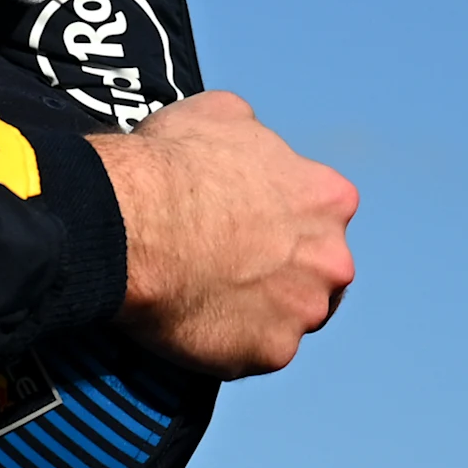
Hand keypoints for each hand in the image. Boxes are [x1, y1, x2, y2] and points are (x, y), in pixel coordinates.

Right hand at [97, 92, 357, 375]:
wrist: (135, 225)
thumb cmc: (173, 164)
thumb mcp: (222, 114)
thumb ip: (256, 136)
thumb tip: (251, 140)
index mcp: (330, 199)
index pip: (321, 214)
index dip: (283, 218)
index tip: (250, 223)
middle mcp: (332, 259)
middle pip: (314, 271)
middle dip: (281, 269)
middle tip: (228, 263)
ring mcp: (304, 310)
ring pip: (287, 316)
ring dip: (258, 309)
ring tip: (207, 295)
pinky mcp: (271, 353)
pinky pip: (253, 352)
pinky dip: (228, 342)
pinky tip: (195, 320)